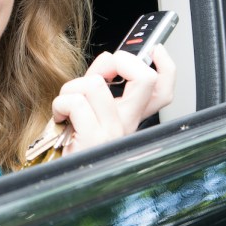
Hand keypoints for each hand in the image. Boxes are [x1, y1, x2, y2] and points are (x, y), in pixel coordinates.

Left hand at [52, 45, 175, 154]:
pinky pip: (76, 102)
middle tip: (99, 73)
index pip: (163, 90)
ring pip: (97, 84)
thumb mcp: (89, 108)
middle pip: (145, 79)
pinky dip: (60, 102)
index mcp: (129, 117)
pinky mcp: (94, 138)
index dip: (166, 66)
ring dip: (72, 87)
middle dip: (118, 61)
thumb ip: (101, 82)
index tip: (154, 49)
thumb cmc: (71, 143)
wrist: (61, 176)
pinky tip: (60, 116)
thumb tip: (108, 60)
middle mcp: (128, 125)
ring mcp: (113, 132)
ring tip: (67, 103)